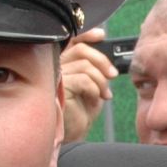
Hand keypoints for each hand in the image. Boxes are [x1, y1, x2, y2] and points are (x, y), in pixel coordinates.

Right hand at [61, 28, 117, 143]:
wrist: (75, 132)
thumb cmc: (81, 109)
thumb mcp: (92, 82)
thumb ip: (93, 65)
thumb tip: (104, 49)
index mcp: (62, 62)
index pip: (71, 41)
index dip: (86, 34)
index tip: (101, 36)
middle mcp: (54, 66)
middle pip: (81, 49)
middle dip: (102, 61)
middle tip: (113, 75)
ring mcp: (54, 77)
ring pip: (85, 65)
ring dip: (101, 81)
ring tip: (104, 95)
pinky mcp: (57, 88)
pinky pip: (84, 80)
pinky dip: (95, 89)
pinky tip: (94, 100)